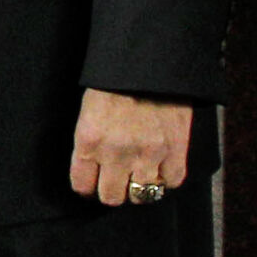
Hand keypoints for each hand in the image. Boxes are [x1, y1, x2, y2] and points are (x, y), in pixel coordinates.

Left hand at [68, 89, 191, 205]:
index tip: (90, 182)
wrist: (150, 59)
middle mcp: (116, 153)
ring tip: (139, 174)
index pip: (81, 184)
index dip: (86, 185)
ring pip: (141, 196)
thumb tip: (91, 165)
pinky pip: (171, 183)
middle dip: (112, 190)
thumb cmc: (115, 78)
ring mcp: (148, 155)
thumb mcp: (89, 107)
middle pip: (111, 197)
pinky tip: (161, 166)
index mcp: (89, 139)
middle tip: (116, 179)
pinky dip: (167, 178)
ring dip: (139, 187)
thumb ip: (90, 139)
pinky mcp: (175, 152)